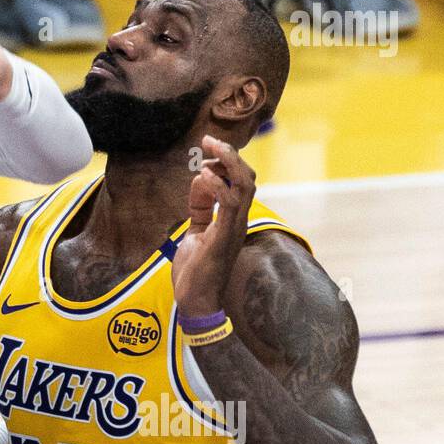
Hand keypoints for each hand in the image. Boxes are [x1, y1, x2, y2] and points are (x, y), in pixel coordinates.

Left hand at [170, 135, 255, 317]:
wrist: (196, 302)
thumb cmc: (197, 270)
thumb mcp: (196, 232)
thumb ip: (200, 208)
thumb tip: (199, 181)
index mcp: (232, 219)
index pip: (238, 183)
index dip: (224, 165)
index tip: (203, 157)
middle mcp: (238, 221)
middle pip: (247, 179)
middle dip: (231, 156)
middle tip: (210, 140)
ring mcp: (233, 229)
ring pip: (244, 186)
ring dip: (228, 163)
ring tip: (211, 149)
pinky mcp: (223, 238)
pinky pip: (228, 205)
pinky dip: (217, 186)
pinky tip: (203, 177)